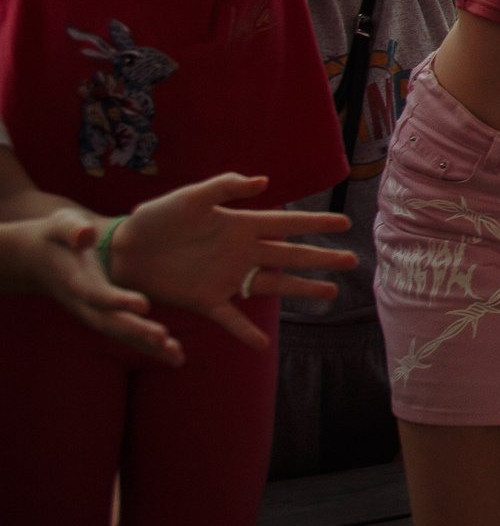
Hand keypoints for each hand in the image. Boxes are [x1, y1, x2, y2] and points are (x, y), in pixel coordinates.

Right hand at [16, 209, 180, 363]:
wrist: (39, 258)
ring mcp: (94, 314)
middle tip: (162, 339)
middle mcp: (85, 303)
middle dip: (136, 331)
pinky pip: (127, 335)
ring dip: (147, 346)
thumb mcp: (61, 224)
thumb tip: (85, 235)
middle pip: (110, 322)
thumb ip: (71, 230)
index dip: (118, 301)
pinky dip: (149, 347)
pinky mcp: (105, 317)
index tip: (144, 304)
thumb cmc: (57, 236)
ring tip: (175, 356)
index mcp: (76, 280)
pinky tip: (175, 356)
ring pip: (120, 334)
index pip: (96, 294)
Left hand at [111, 174, 356, 347]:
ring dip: (300, 289)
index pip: (286, 224)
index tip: (344, 224)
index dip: (315, 224)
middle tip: (350, 261)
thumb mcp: (189, 196)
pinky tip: (261, 344)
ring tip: (329, 294)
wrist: (123, 249)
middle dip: (320, 258)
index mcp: (239, 225)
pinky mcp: (205, 299)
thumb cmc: (155, 218)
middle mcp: (240, 253)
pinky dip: (245, 332)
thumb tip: (264, 181)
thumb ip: (224, 187)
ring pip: (272, 285)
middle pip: (289, 255)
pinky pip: (230, 317)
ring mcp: (226, 278)